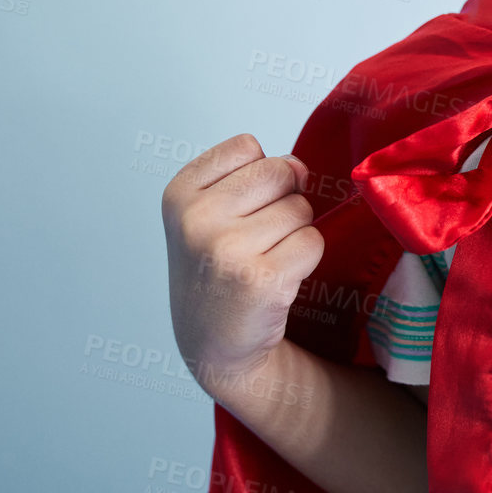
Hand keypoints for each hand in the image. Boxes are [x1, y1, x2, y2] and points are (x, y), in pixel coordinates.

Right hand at [160, 134, 324, 400]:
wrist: (215, 346)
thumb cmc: (221, 268)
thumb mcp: (212, 212)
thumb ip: (254, 174)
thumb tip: (300, 167)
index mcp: (178, 194)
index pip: (248, 146)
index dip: (259, 176)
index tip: (238, 211)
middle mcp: (195, 219)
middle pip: (280, 172)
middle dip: (284, 200)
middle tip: (259, 238)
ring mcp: (225, 250)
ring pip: (301, 208)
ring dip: (295, 233)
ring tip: (264, 260)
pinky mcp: (261, 279)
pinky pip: (313, 241)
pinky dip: (306, 259)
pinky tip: (277, 280)